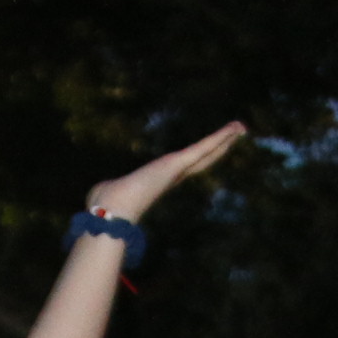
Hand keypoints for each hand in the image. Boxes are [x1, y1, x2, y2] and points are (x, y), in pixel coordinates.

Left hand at [87, 120, 247, 221]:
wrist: (111, 209)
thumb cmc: (105, 205)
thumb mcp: (109, 191)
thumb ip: (109, 189)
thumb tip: (98, 195)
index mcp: (158, 181)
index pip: (184, 167)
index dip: (197, 159)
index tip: (206, 153)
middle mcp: (172, 176)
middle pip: (201, 160)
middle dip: (218, 148)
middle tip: (234, 137)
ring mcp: (177, 170)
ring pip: (206, 153)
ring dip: (224, 139)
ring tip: (239, 128)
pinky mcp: (178, 163)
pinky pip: (203, 148)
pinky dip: (220, 138)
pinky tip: (234, 128)